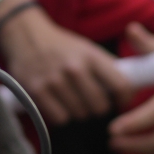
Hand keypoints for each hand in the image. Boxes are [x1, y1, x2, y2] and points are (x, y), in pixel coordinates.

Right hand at [0, 6, 131, 124]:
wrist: (26, 34)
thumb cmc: (62, 46)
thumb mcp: (87, 49)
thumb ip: (106, 68)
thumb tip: (128, 92)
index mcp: (91, 55)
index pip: (120, 85)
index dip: (125, 98)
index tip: (121, 101)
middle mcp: (74, 68)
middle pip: (100, 106)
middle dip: (99, 108)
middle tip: (93, 102)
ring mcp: (55, 80)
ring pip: (80, 114)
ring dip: (79, 111)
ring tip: (73, 99)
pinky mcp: (37, 91)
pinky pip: (60, 118)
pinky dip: (62, 115)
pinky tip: (59, 104)